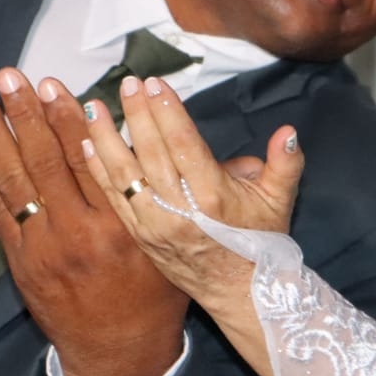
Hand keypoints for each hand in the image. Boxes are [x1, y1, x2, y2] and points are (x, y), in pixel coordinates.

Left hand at [0, 68, 187, 375]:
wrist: (121, 354)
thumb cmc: (154, 295)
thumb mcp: (166, 242)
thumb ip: (149, 193)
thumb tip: (128, 135)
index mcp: (122, 227)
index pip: (88, 160)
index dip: (66, 119)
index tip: (52, 84)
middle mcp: (80, 236)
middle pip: (46, 163)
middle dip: (24, 115)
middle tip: (8, 77)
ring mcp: (45, 250)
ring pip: (15, 183)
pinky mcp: (23, 264)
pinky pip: (0, 212)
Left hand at [80, 74, 303, 319]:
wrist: (238, 293)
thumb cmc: (259, 241)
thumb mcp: (280, 201)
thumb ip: (286, 163)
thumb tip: (288, 131)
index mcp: (213, 196)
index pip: (183, 143)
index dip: (166, 111)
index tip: (154, 83)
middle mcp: (179, 210)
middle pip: (151, 153)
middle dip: (137, 114)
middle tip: (126, 82)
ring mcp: (155, 225)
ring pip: (124, 175)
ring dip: (106, 139)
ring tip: (94, 108)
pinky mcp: (140, 237)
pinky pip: (114, 199)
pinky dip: (98, 171)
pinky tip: (87, 145)